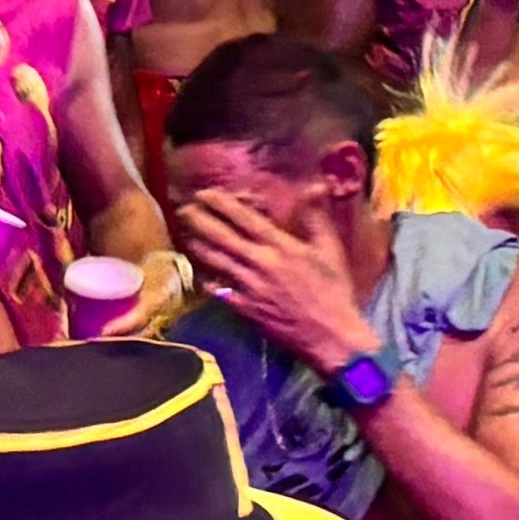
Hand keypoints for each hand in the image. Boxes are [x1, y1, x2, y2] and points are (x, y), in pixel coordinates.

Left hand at [175, 189, 372, 376]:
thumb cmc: (333, 290)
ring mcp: (249, 287)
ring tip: (186, 233)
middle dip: (200, 220)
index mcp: (280, 246)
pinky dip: (207, 279)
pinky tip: (199, 272)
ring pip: (216, 261)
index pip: (244, 219)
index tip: (205, 193)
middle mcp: (260, 263)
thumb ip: (317, 217)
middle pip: (222, 237)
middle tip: (184, 208)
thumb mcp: (330, 249)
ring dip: (199, 245)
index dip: (221, 204)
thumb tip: (314, 184)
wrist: (330, 335)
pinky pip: (218, 290)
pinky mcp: (244, 308)